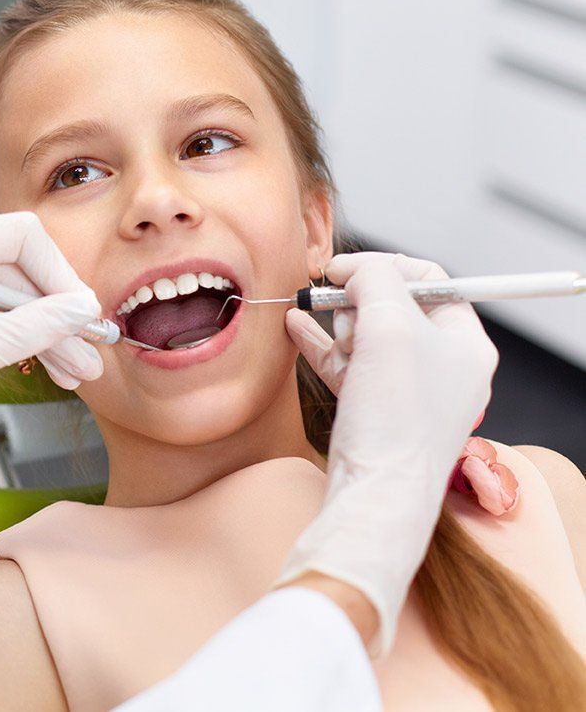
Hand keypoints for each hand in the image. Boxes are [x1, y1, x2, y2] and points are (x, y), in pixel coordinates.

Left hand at [0, 212, 102, 481]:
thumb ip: (34, 328)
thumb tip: (81, 311)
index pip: (21, 236)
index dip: (61, 276)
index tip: (83, 315)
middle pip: (13, 267)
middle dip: (53, 314)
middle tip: (87, 352)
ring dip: (36, 329)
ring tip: (72, 369)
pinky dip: (6, 331)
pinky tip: (40, 359)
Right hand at [286, 285, 515, 516]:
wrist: (377, 494)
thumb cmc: (397, 417)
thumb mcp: (391, 327)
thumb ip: (375, 282)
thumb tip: (355, 271)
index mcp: (466, 342)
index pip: (430, 279)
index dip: (385, 267)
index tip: (343, 270)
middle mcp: (442, 365)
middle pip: (394, 305)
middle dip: (358, 303)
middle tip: (337, 310)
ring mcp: (407, 389)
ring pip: (366, 334)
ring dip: (339, 328)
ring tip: (320, 334)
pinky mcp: (375, 410)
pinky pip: (347, 364)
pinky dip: (321, 344)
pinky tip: (296, 326)